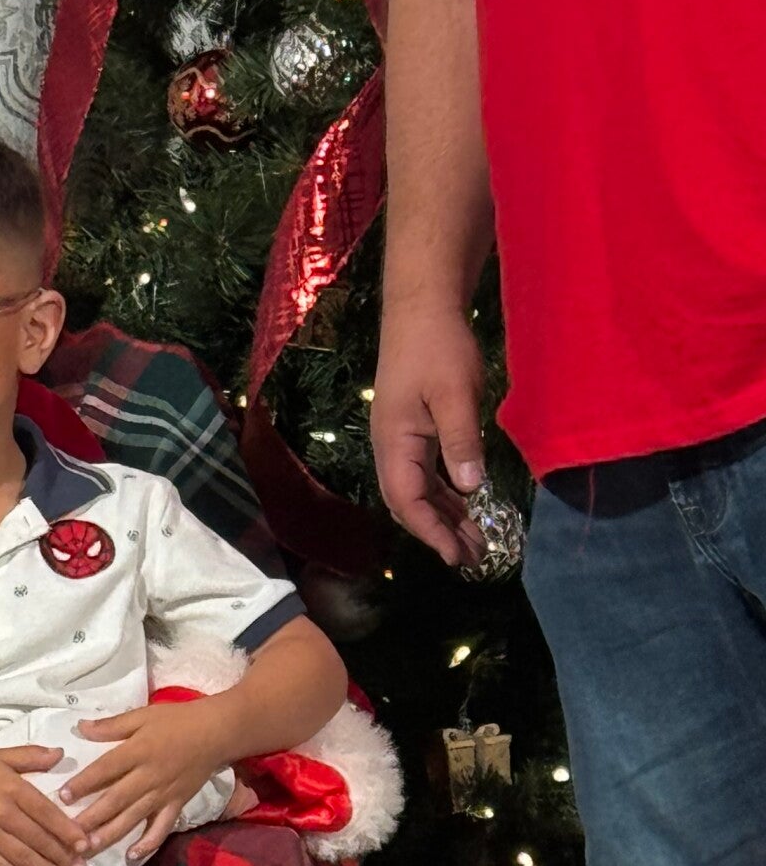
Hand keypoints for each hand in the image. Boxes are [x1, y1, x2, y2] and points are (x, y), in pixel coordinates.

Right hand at [0, 748, 88, 865]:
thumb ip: (32, 755)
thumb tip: (62, 753)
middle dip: (61, 857)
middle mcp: (2, 813)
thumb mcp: (1, 756)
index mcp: (12, 788)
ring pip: (22, 858)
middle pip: (37, 839)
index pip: (46, 812)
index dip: (67, 830)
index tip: (85, 844)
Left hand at [59, 701, 232, 862]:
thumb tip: (81, 729)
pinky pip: (162, 828)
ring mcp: (164, 794)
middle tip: (68, 832)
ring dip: (111, 834)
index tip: (62, 796)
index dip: (84, 783)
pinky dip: (148, 844)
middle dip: (91, 817)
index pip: (106, 769)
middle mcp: (149, 776)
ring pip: (134, 817)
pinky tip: (131, 857)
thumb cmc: (177, 720)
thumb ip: (112, 725)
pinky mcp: (177, 804)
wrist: (217, 732)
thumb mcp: (142, 715)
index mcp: (138, 751)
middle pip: (116, 799)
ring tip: (89, 847)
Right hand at [370, 302, 487, 566]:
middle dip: (438, 533)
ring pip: (419, 491)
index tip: (456, 556)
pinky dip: (447, 494)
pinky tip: (467, 504)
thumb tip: (471, 489)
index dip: (431, 533)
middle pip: (409, 503)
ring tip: (475, 541)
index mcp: (394, 443)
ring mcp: (401, 439)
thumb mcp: (455, 394)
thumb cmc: (437, 347)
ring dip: (445, 517)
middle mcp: (391, 447)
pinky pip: (427, 473)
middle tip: (473, 558)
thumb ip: (461, 442)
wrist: (422, 306)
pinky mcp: (414, 429)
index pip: (407, 501)